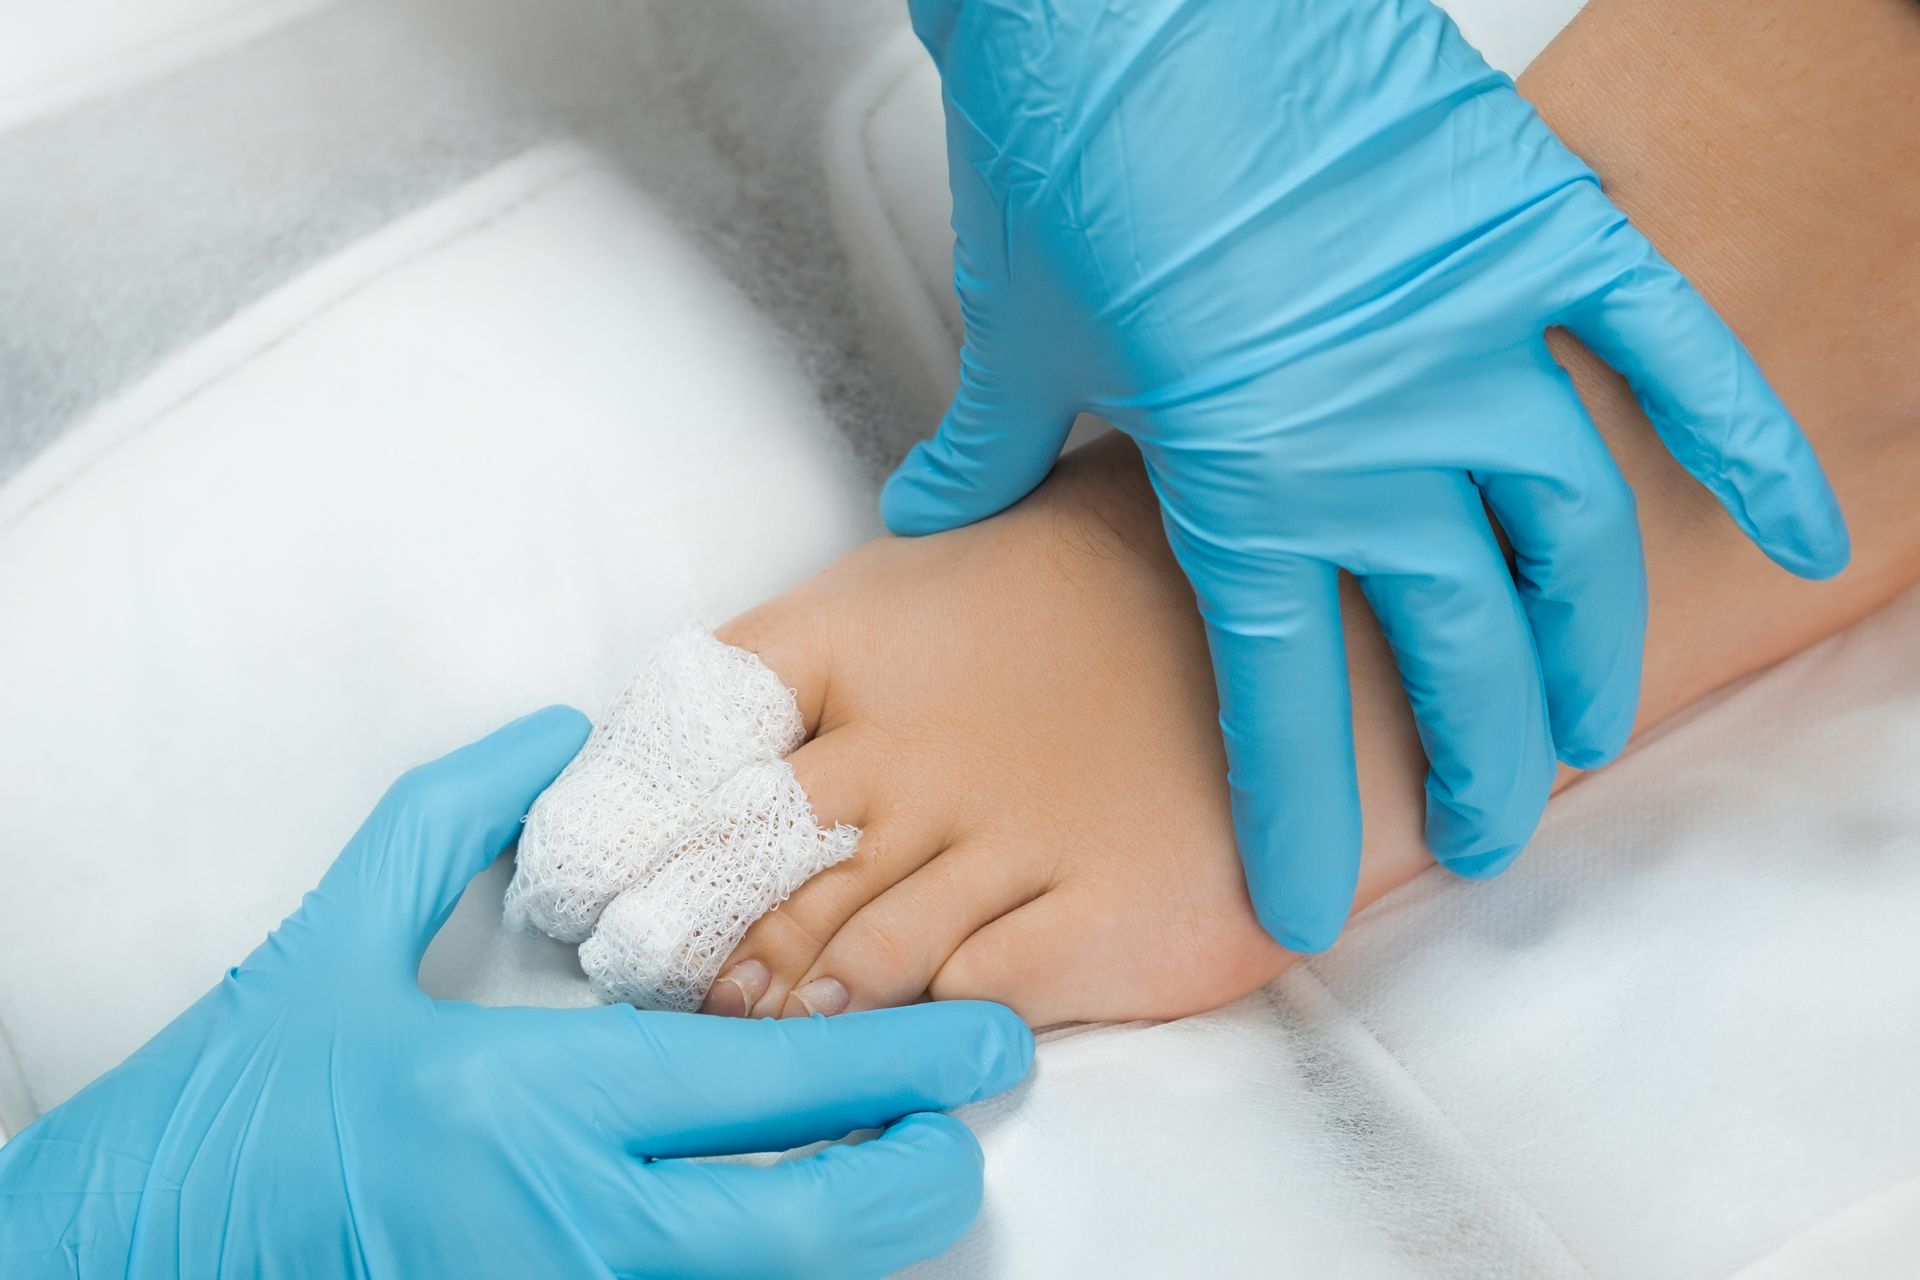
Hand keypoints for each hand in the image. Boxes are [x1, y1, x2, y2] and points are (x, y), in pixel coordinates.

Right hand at [0, 708, 1031, 1277]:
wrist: (123, 1259)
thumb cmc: (229, 1105)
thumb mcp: (325, 939)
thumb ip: (448, 820)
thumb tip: (553, 736)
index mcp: (516, 1102)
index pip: (753, 1083)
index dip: (890, 1066)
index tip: (986, 1046)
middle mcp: (555, 1225)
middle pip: (794, 1224)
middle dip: (908, 1183)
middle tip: (970, 1132)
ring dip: (845, 1238)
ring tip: (905, 1172)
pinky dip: (754, 1275)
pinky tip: (786, 1223)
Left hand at [884, 0, 1848, 950]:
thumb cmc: (1068, 149)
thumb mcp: (1018, 332)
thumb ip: (990, 454)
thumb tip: (940, 512)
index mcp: (1243, 482)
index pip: (1283, 700)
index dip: (1299, 816)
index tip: (1309, 905)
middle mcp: (1380, 436)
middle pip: (1454, 651)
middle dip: (1472, 767)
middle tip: (1483, 836)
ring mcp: (1476, 335)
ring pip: (1569, 538)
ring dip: (1591, 649)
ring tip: (1592, 727)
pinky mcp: (1538, 232)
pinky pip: (1668, 350)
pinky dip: (1743, 435)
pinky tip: (1792, 526)